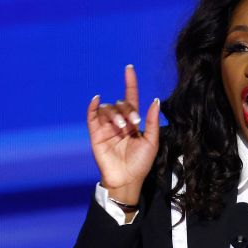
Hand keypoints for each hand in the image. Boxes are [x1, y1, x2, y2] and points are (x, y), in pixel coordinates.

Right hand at [87, 64, 160, 205]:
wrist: (127, 179)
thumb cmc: (140, 163)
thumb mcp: (152, 141)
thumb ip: (152, 121)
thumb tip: (155, 100)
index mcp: (133, 122)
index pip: (131, 97)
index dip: (130, 83)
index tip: (129, 68)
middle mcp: (119, 122)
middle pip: (120, 103)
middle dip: (127, 111)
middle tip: (133, 124)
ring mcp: (106, 127)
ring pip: (108, 109)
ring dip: (115, 114)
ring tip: (122, 128)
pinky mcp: (96, 134)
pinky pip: (92, 116)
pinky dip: (93, 106)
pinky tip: (97, 101)